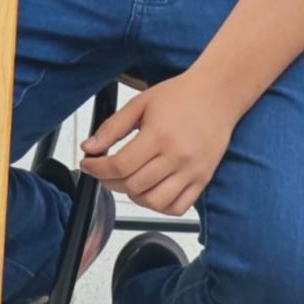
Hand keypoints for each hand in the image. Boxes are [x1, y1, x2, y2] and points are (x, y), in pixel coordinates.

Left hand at [79, 71, 244, 216]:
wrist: (217, 96)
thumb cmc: (179, 96)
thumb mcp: (139, 104)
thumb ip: (111, 128)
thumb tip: (89, 148)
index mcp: (159, 136)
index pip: (120, 165)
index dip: (96, 168)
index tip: (87, 163)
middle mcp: (178, 157)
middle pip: (134, 186)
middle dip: (109, 182)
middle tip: (103, 171)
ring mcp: (193, 172)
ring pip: (154, 202)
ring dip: (132, 196)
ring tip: (125, 181)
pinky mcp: (203, 180)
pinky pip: (178, 207)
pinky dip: (159, 206)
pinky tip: (149, 190)